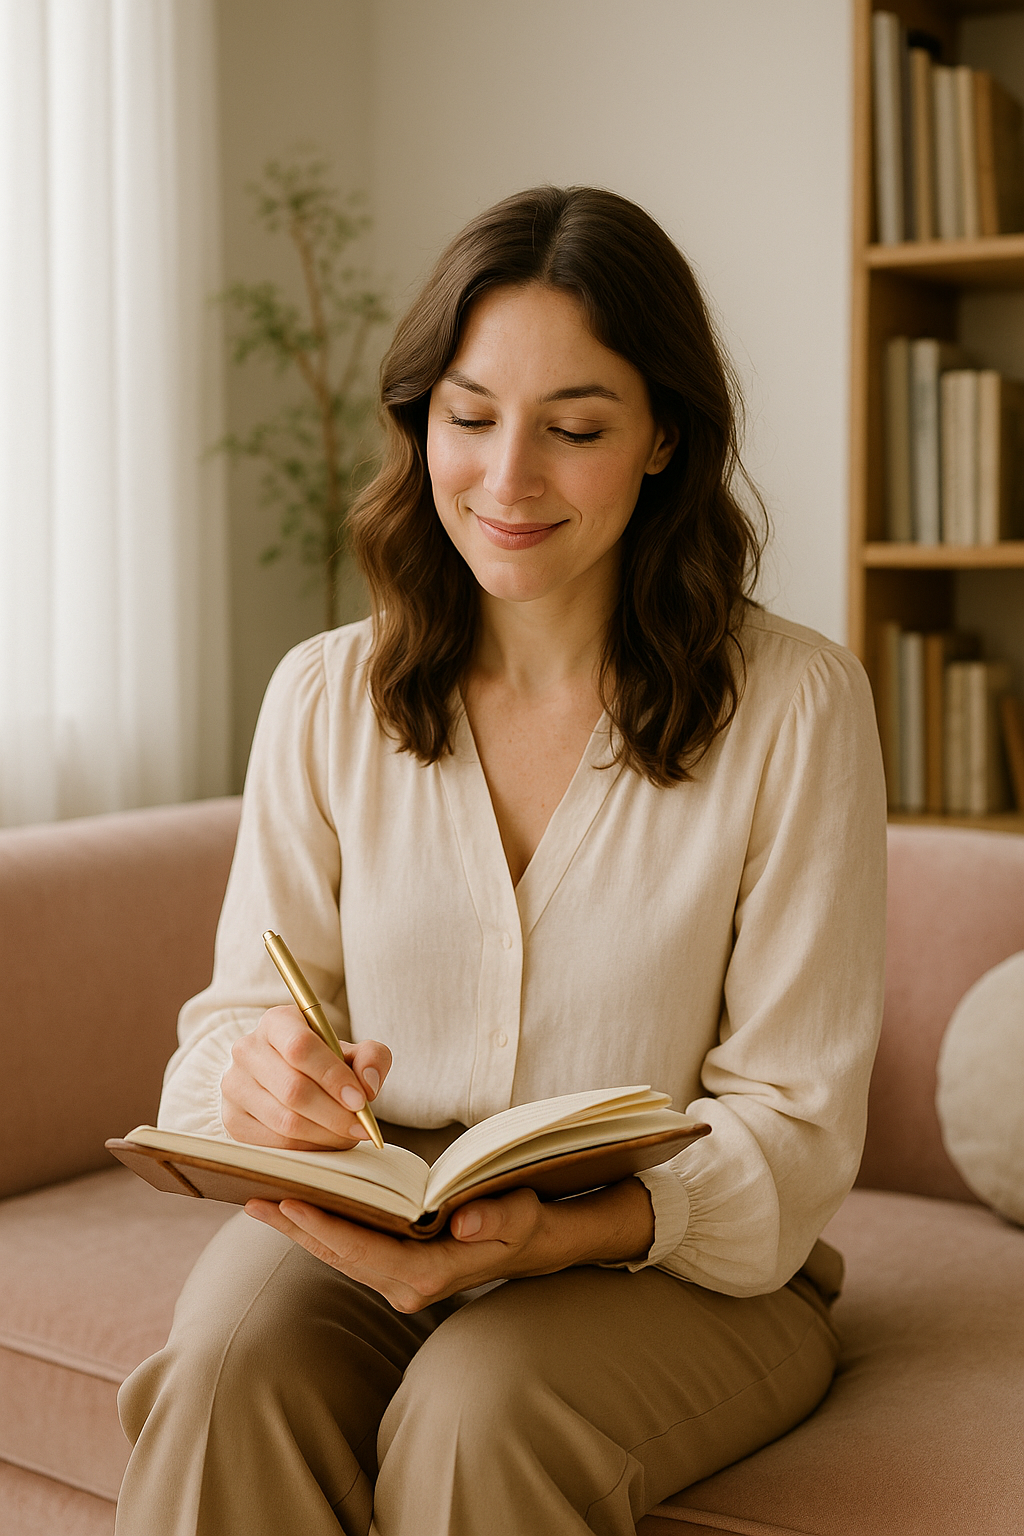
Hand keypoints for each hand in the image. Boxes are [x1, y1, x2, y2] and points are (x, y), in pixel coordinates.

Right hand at [221, 1005, 390, 1150]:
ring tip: (348, 1135)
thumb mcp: (349, 1051)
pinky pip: (275, 1143)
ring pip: (284, 1121)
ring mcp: (235, 1086)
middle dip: (335, 1114)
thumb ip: (371, 1057)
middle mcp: (248, 1050)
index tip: (360, 1100)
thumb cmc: (321, 1062)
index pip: (301, 1047)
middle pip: (293, 1089)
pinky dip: (308, 1148)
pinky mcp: (232, 1119)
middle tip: (361, 1126)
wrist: (280, 1076)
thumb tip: (369, 1085)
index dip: (332, 1076)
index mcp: (277, 1022)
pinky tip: (325, 1141)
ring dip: (325, 1134)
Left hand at [245, 1176, 654, 1311]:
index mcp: (430, 1275)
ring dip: (302, 1228)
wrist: (539, 1243)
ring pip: (339, 1253)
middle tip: (254, 1195)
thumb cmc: (528, 1222)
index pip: (364, 1251)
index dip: (324, 1227)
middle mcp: (408, 1285)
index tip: (290, 1201)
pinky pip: (350, 1248)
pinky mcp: (396, 1267)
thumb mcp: (521, 1215)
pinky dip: (323, 1227)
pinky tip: (299, 1205)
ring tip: (262, 1198)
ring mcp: (400, 1280)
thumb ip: (496, 1216)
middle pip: (339, 1255)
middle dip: (297, 1227)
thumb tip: (462, 1216)